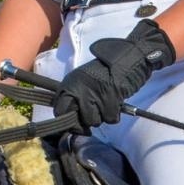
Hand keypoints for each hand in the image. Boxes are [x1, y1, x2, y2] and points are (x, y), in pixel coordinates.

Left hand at [51, 19, 175, 131]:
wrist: (123, 62)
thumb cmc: (101, 72)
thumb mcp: (79, 80)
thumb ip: (72, 96)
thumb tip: (68, 118)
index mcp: (70, 85)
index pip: (60, 110)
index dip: (68, 119)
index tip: (75, 122)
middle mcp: (80, 91)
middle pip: (79, 120)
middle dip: (87, 119)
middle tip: (94, 111)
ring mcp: (95, 96)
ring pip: (95, 121)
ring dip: (101, 116)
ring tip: (105, 102)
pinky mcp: (111, 100)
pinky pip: (110, 119)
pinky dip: (114, 114)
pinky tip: (114, 102)